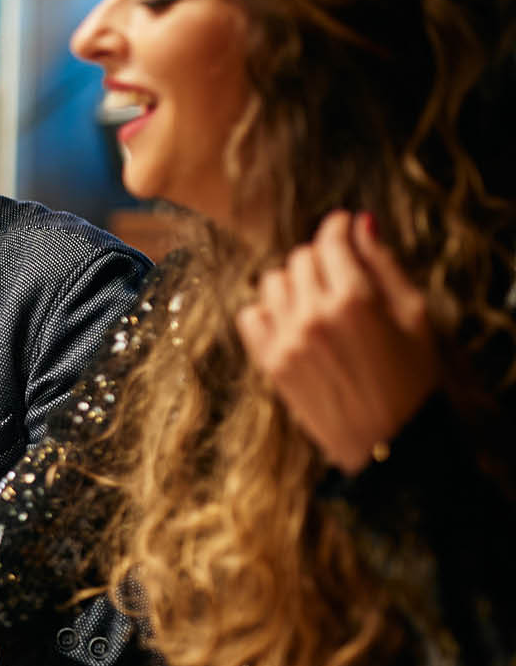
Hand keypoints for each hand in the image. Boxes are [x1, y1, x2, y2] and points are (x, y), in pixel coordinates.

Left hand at [237, 211, 439, 473]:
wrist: (389, 442)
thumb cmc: (411, 377)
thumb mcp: (414, 315)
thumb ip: (383, 265)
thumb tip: (359, 223)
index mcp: (354, 300)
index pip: (329, 242)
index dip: (337, 228)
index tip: (342, 228)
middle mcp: (313, 316)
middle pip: (299, 260)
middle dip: (320, 259)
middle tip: (339, 274)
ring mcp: (286, 341)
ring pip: (271, 283)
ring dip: (293, 283)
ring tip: (316, 299)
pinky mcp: (270, 363)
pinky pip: (250, 316)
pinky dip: (267, 311)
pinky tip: (291, 321)